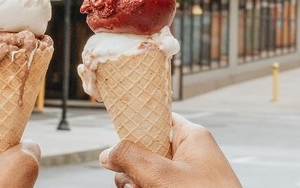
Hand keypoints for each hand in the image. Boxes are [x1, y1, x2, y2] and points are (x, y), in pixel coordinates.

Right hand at [99, 113, 241, 187]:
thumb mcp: (161, 174)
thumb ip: (130, 157)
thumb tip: (107, 153)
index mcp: (191, 136)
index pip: (157, 118)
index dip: (136, 125)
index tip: (118, 136)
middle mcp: (189, 153)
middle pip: (146, 149)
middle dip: (132, 166)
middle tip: (133, 180)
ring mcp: (186, 175)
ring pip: (147, 172)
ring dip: (136, 183)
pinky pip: (155, 185)